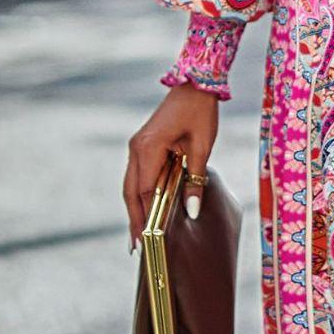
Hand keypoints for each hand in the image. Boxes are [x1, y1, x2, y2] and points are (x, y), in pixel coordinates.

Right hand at [123, 84, 218, 246]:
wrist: (194, 85)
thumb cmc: (201, 113)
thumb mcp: (203, 147)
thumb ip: (195, 180)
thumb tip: (191, 211)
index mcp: (149, 147)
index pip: (145, 191)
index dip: (146, 217)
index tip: (148, 241)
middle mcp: (136, 148)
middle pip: (130, 192)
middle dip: (134, 220)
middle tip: (138, 248)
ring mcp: (136, 146)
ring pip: (130, 185)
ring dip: (135, 209)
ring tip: (139, 236)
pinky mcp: (142, 145)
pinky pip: (137, 175)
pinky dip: (140, 195)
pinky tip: (145, 210)